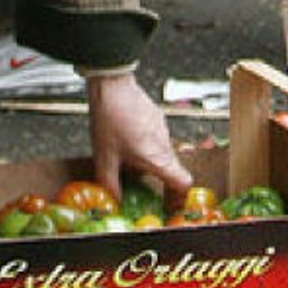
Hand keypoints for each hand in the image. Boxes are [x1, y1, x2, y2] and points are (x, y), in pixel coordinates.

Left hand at [86, 72, 192, 199]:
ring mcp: (163, 129)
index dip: (179, 196)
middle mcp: (164, 144)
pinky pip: (158, 138)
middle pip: (172, 169)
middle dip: (159, 179)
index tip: (170, 202)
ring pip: (163, 152)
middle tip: (141, 182)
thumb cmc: (109, 118)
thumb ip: (110, 182)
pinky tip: (127, 136)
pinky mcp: (158, 117)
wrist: (112, 85)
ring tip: (128, 155)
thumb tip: (114, 200)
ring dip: (151, 159)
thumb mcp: (104, 156)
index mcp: (155, 158)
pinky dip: (147, 143)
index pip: (183, 182)